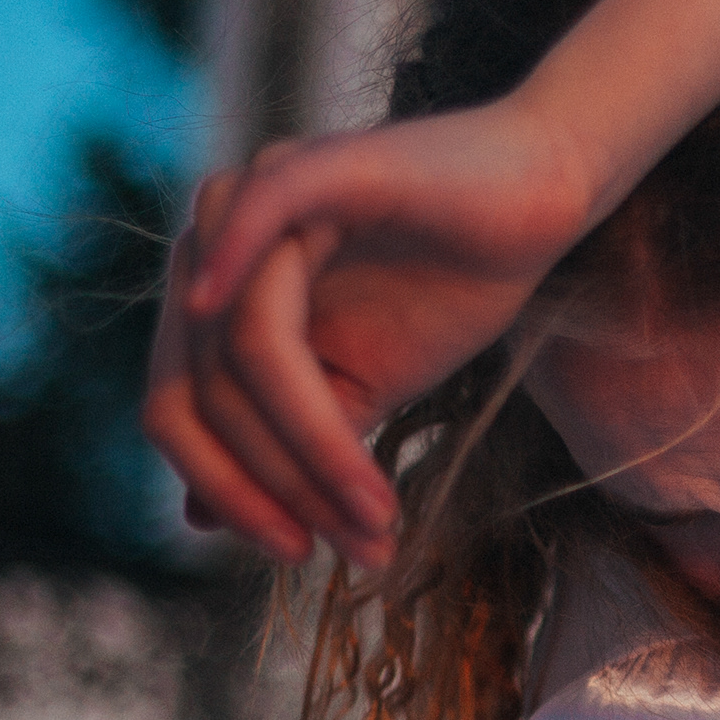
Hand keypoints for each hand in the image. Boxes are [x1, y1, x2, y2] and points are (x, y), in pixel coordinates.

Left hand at [143, 94, 605, 568]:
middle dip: (278, 485)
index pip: (180, 410)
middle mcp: (212, 242)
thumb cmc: (450, 286)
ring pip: (245, 349)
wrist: (538, 203)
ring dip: (309, 447)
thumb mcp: (358, 386)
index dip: (231, 491)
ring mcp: (257, 196)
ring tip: (376, 510)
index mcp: (212, 294)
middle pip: (205, 392)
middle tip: (357, 547)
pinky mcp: (317, 164)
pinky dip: (242, 276)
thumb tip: (201, 517)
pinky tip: (280, 378)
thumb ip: (285, 439)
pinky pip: (262, 222)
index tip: (300, 555)